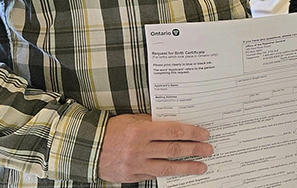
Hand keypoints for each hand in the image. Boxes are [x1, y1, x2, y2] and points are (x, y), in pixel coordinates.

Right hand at [98, 114, 212, 182]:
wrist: (88, 148)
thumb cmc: (112, 130)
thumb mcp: (132, 120)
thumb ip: (153, 122)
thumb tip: (175, 125)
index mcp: (141, 131)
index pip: (173, 131)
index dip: (192, 133)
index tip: (204, 134)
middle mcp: (139, 149)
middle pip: (174, 150)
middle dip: (195, 150)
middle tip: (209, 149)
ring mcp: (136, 165)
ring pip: (168, 167)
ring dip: (188, 167)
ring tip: (202, 166)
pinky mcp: (132, 176)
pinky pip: (155, 175)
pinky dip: (170, 173)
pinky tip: (181, 171)